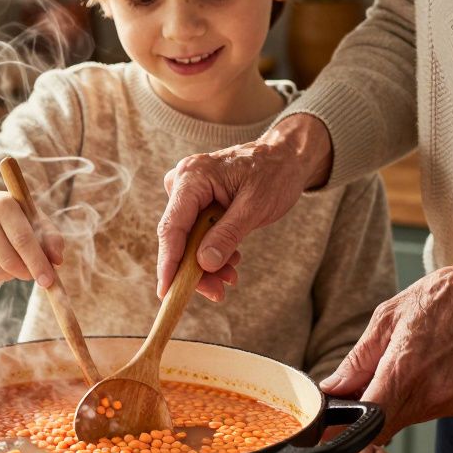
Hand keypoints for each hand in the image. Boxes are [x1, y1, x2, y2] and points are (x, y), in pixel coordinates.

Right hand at [0, 192, 64, 286]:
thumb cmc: (14, 217)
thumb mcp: (33, 218)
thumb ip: (50, 236)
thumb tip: (57, 261)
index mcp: (4, 205)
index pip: (23, 239)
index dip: (38, 263)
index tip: (49, 281)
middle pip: (10, 261)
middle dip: (28, 273)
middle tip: (37, 275)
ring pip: (0, 272)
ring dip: (15, 275)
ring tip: (18, 262)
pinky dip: (3, 278)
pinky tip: (3, 263)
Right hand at [157, 114, 332, 298]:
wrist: (286, 158)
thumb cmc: (274, 174)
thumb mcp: (255, 207)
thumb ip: (228, 234)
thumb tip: (204, 264)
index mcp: (193, 177)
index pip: (172, 227)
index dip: (168, 262)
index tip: (166, 292)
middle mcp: (182, 182)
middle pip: (178, 237)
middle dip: (194, 269)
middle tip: (217, 294)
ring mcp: (187, 192)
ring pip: (187, 240)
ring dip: (206, 264)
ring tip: (231, 278)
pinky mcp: (195, 202)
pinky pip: (196, 234)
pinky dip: (211, 252)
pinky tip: (230, 262)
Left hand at [320, 239, 452, 438]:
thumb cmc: (443, 298)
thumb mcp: (387, 318)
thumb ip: (357, 361)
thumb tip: (332, 389)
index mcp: (405, 371)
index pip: (367, 424)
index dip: (346, 430)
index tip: (335, 423)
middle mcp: (431, 394)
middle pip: (385, 426)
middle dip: (368, 414)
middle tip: (364, 387)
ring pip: (407, 419)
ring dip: (395, 403)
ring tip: (404, 366)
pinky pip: (432, 410)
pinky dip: (420, 397)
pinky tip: (429, 368)